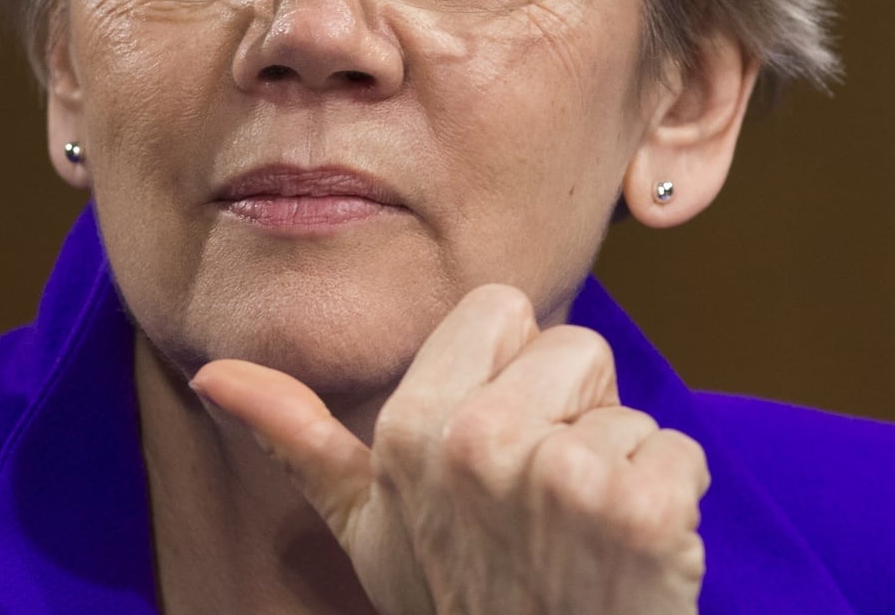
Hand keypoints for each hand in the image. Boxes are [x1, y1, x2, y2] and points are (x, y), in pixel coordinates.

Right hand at [190, 284, 709, 614]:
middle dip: (576, 415)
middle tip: (546, 504)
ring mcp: (559, 478)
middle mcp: (475, 442)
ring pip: (631, 413)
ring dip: (623, 472)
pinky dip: (674, 504)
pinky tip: (633, 557)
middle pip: (576, 348)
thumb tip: (213, 375)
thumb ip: (297, 440)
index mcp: (408, 429)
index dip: (512, 375)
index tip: (500, 448)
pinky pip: (681, 455)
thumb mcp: (364, 531)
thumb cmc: (457, 607)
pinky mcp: (641, 513)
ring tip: (582, 540)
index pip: (501, 310)